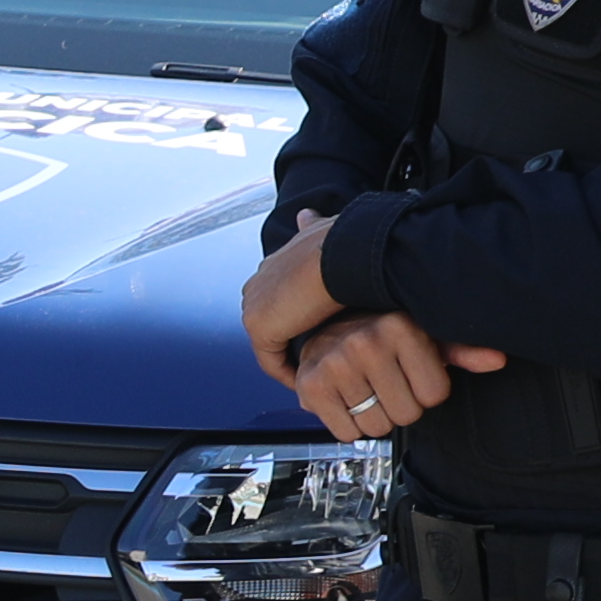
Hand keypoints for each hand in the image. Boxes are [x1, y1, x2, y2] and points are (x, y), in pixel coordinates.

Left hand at [238, 211, 341, 376]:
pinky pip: (273, 363)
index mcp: (271, 264)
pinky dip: (291, 375)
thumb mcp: (322, 231)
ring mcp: (255, 307)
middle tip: (320, 364)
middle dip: (293, 342)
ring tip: (317, 378)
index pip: (279, 298)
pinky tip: (311, 385)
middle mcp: (257, 284)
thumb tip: (305, 215)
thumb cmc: (345, 243)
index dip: (299, 318)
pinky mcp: (260, 329)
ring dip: (292, 362)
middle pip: (273, 323)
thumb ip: (311, 227)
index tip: (320, 334)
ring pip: (273, 344)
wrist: (345, 252)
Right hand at [283, 310, 491, 446]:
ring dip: (372, 417)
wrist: (323, 328)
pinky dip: (348, 424)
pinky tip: (345, 398)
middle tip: (384, 384)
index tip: (408, 373)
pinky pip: (347, 433)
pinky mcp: (311, 386)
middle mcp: (365, 342)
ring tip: (363, 389)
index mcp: (399, 327)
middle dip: (398, 406)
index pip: (434, 395)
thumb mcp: (424, 336)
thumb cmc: (380, 335)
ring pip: (377, 427)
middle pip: (406, 415)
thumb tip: (497, 359)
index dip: (424, 391)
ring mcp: (335, 364)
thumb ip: (461, 350)